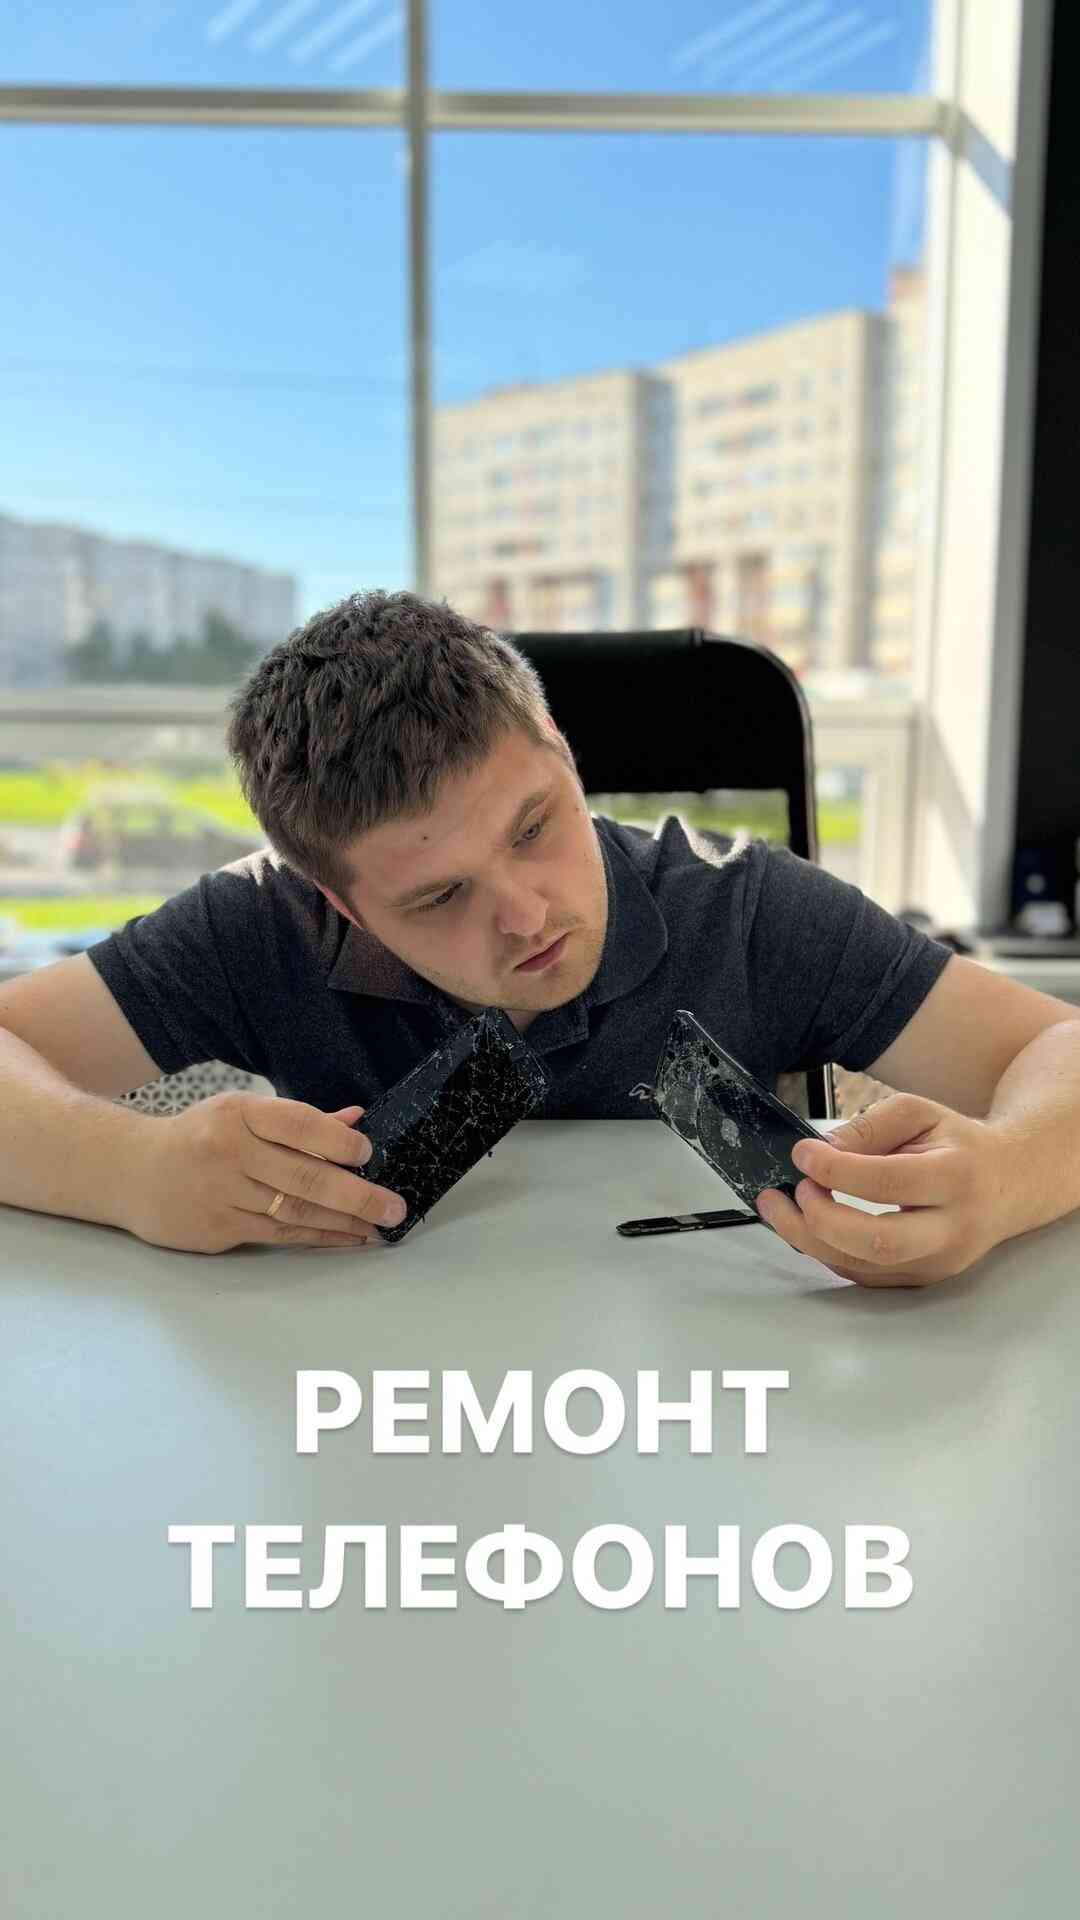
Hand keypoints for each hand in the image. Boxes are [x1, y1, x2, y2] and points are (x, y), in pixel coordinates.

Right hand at [123, 1092, 406, 1253]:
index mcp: (239, 1113)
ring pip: (294, 1212)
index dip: (338, 1142)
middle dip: (357, 1195)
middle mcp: (229, 1152)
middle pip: (303, 1177)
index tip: (369, 1154)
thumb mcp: (241, 1113)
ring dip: (343, 1222)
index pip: (299, 1125)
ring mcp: (222, 1193)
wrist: (132, 1171)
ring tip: (378, 1226)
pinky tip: (345, 1237)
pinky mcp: (217, 1228)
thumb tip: (355, 1122)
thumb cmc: (198, 1137)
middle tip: (394, 1206)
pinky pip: (278, 1235)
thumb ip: (298, 1121)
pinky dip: (317, 1237)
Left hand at [754, 1092, 1007, 1287]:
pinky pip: (865, 1276)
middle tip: (790, 1191)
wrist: (1010, 1183)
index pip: (887, 1182)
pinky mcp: (924, 1278)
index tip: (802, 1154)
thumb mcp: (919, 1113)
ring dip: (810, 1240)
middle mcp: (952, 1229)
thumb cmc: (960, 1145)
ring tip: (779, 1209)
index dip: (836, 1170)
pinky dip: (828, 1252)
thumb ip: (869, 1127)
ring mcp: (940, 1262)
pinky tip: (806, 1226)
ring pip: (865, 1268)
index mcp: (956, 1178)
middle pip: (878, 1243)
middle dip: (820, 1220)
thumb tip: (823, 1152)